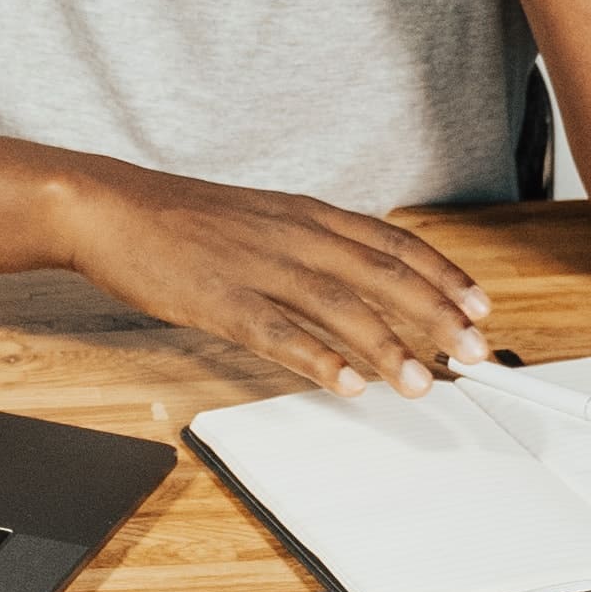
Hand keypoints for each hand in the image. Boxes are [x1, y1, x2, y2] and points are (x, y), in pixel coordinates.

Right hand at [53, 162, 492, 396]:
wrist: (110, 208)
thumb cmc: (182, 220)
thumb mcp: (261, 217)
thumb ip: (310, 245)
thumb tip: (359, 280)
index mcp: (306, 214)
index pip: (393, 243)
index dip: (443, 275)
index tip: (479, 306)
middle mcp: (294, 236)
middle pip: (382, 276)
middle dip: (436, 316)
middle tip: (475, 352)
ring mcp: (258, 267)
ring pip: (340, 307)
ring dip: (387, 347)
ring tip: (421, 382)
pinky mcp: (221, 299)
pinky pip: (278, 333)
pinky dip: (318, 359)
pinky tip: (347, 384)